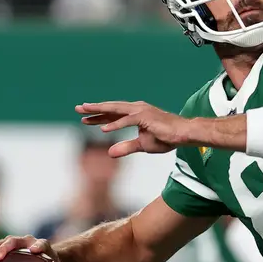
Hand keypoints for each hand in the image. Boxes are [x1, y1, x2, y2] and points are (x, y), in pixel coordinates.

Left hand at [76, 101, 191, 156]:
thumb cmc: (166, 138)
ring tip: (86, 112)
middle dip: (94, 109)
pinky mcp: (146, 117)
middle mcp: (136, 109)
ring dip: (100, 111)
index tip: (84, 118)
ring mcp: (141, 111)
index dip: (99, 116)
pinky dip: (116, 124)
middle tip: (78, 108)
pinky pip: (128, 121)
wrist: (183, 134)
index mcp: (135, 114)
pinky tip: (103, 129)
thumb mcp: (142, 145)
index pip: (113, 114)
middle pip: (111, 108)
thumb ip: (125, 147)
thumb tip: (109, 153)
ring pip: (116, 110)